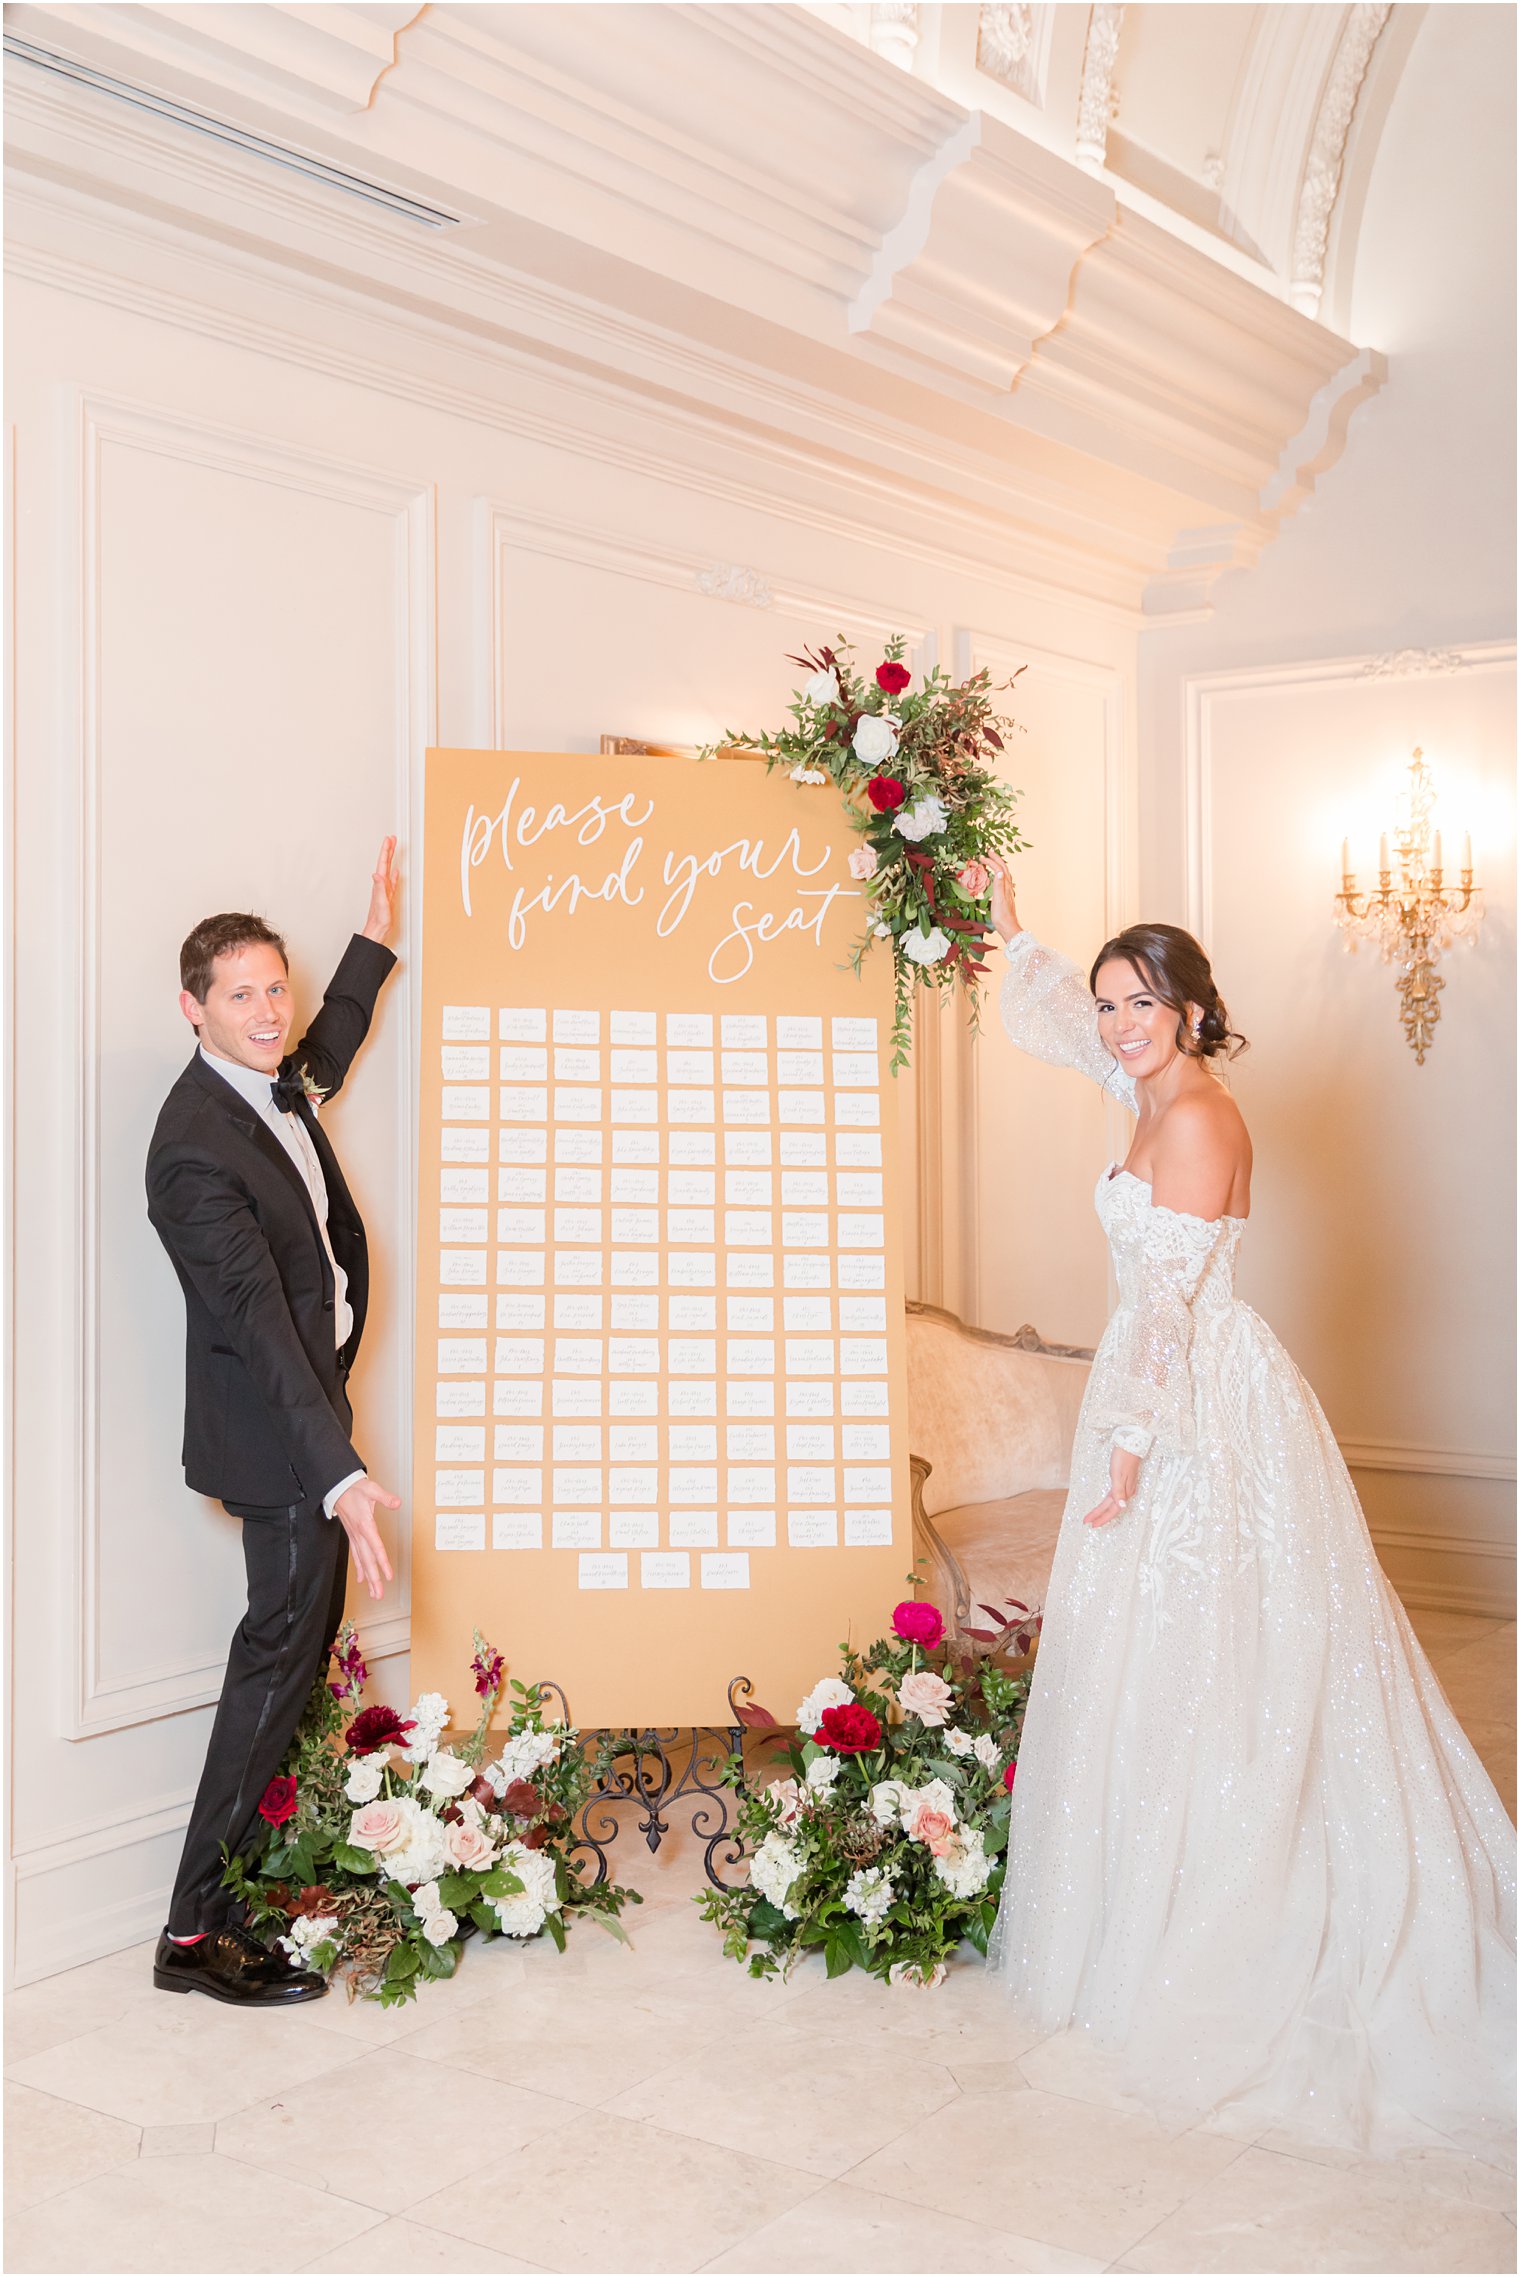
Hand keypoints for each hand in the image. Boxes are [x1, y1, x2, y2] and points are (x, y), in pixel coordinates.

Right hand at [334, 1476, 397, 1597]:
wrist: (337, 1487)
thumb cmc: (354, 1488)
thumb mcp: (371, 1489)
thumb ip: (384, 1497)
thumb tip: (397, 1503)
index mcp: (365, 1525)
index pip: (376, 1548)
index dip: (382, 1563)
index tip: (388, 1576)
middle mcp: (359, 1534)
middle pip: (367, 1561)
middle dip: (374, 1579)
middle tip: (379, 1595)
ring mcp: (354, 1536)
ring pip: (362, 1561)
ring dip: (368, 1578)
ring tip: (374, 1593)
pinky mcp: (352, 1535)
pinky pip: (356, 1555)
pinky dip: (360, 1568)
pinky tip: (362, 1579)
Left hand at [362, 837, 398, 944]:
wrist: (377, 929)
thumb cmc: (379, 919)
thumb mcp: (381, 902)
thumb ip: (379, 887)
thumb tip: (377, 874)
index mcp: (380, 884)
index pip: (383, 863)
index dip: (386, 850)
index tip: (389, 839)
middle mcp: (381, 885)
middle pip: (385, 863)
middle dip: (388, 850)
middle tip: (391, 839)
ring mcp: (385, 890)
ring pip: (389, 869)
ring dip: (390, 858)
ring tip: (393, 849)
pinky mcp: (388, 896)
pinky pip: (393, 882)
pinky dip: (395, 875)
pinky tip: (396, 872)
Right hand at [987, 855, 1019, 942]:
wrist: (1008, 927)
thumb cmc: (1001, 915)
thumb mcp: (998, 899)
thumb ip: (999, 885)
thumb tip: (999, 871)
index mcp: (1006, 886)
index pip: (999, 869)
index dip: (991, 861)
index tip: (982, 856)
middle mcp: (1008, 886)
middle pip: (1004, 868)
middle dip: (996, 859)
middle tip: (988, 852)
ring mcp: (1008, 891)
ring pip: (1004, 874)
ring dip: (998, 865)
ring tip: (992, 860)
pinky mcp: (1006, 896)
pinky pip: (1003, 880)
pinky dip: (999, 874)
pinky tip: (996, 877)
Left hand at [1083, 1446, 1139, 1527]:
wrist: (1130, 1443)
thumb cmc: (1123, 1457)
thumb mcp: (1118, 1475)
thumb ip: (1119, 1492)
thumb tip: (1122, 1507)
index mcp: (1125, 1491)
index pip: (1113, 1510)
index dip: (1102, 1518)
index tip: (1091, 1524)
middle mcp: (1126, 1491)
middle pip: (1111, 1508)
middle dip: (1099, 1516)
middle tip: (1087, 1523)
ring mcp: (1125, 1486)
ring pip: (1111, 1502)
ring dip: (1102, 1510)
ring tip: (1092, 1516)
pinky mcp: (1123, 1481)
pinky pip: (1114, 1496)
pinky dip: (1107, 1502)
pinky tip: (1104, 1504)